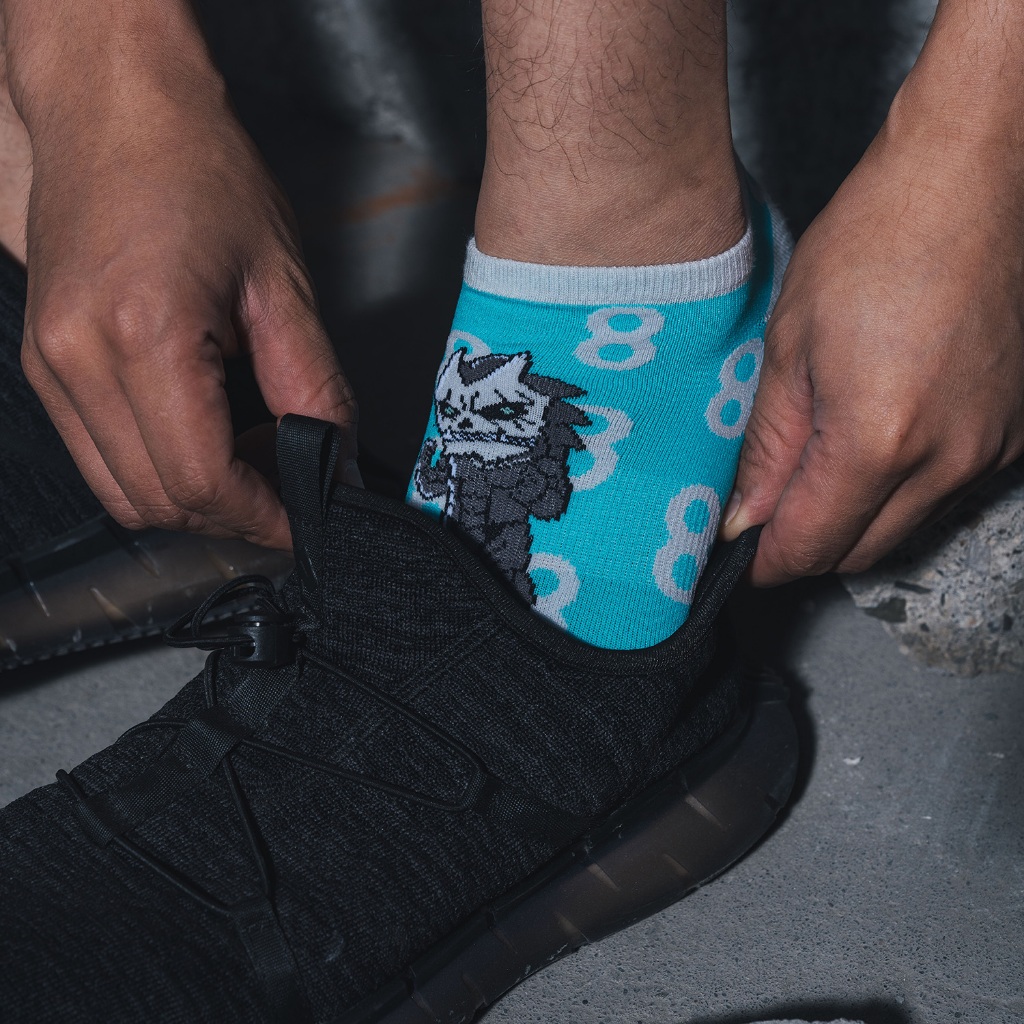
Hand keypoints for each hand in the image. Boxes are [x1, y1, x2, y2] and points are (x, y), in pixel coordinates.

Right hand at [12, 6, 354, 549]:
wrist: (113, 110)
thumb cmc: (195, 170)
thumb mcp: (281, 282)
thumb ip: (315, 386)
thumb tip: (336, 460)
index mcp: (144, 334)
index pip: (202, 479)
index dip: (262, 516)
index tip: (303, 520)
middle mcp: (79, 358)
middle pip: (157, 500)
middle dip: (232, 517)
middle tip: (288, 491)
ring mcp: (51, 364)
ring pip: (122, 491)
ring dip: (194, 499)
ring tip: (252, 461)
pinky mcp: (44, 363)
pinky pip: (99, 455)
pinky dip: (158, 468)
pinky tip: (205, 435)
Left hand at [722, 115, 1023, 583]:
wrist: (971, 180)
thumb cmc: (874, 242)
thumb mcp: (790, 347)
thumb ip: (768, 449)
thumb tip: (746, 519)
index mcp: (879, 440)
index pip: (812, 546)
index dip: (767, 560)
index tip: (741, 552)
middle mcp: (948, 459)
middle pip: (861, 552)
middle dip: (807, 544)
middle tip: (767, 509)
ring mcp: (992, 448)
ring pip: (905, 527)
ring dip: (855, 517)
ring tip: (817, 461)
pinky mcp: (1016, 431)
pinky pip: (946, 492)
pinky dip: (902, 487)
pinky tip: (875, 438)